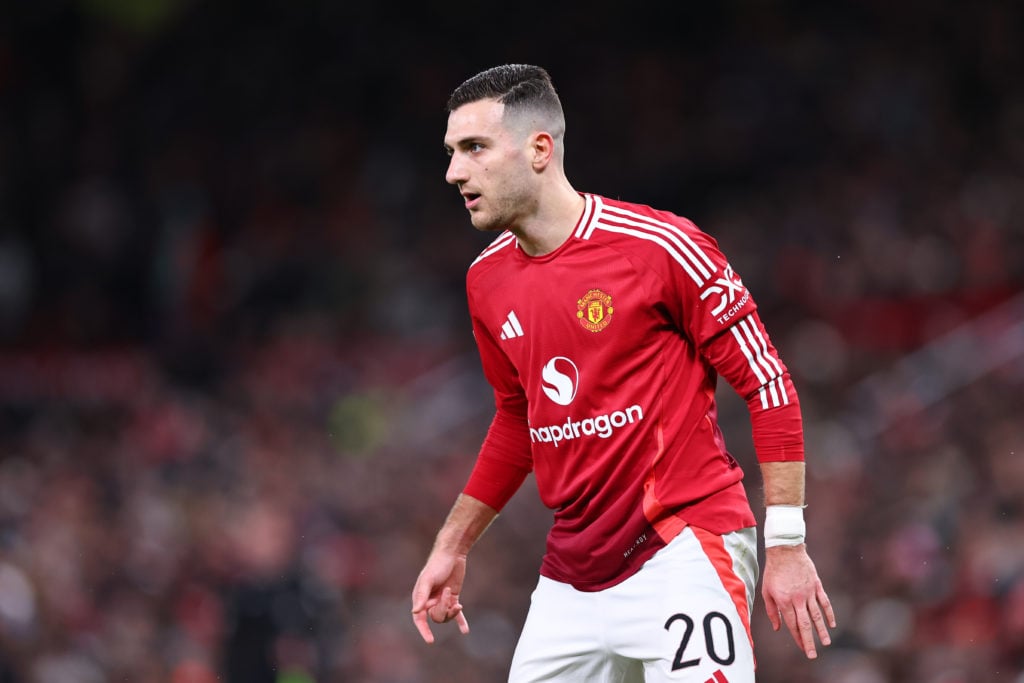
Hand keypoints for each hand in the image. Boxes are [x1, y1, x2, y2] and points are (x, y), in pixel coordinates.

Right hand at [411, 551, 470, 642]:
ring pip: (446, 616)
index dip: (423, 630)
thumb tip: (415, 612)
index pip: (419, 619)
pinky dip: (460, 621)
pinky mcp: (453, 597)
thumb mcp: (428, 579)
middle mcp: (430, 600)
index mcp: (420, 597)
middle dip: (443, 609)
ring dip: (452, 611)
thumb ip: (422, 595)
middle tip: (447, 594)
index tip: (430, 640)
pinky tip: (465, 631)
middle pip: (436, 617)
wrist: (452, 553)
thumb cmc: (437, 565)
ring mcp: (442, 599)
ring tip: (456, 602)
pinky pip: (456, 613)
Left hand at [762, 544, 835, 658]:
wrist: (785, 550)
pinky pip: (824, 602)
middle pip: (805, 624)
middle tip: (813, 655)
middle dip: (809, 641)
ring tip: (826, 643)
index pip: (792, 624)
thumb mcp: (766, 590)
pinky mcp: (816, 585)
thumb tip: (777, 628)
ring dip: (822, 630)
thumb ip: (771, 610)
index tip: (803, 649)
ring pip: (817, 615)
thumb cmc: (773, 571)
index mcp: (784, 601)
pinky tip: (832, 624)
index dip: (797, 638)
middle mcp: (797, 599)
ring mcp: (808, 592)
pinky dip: (829, 614)